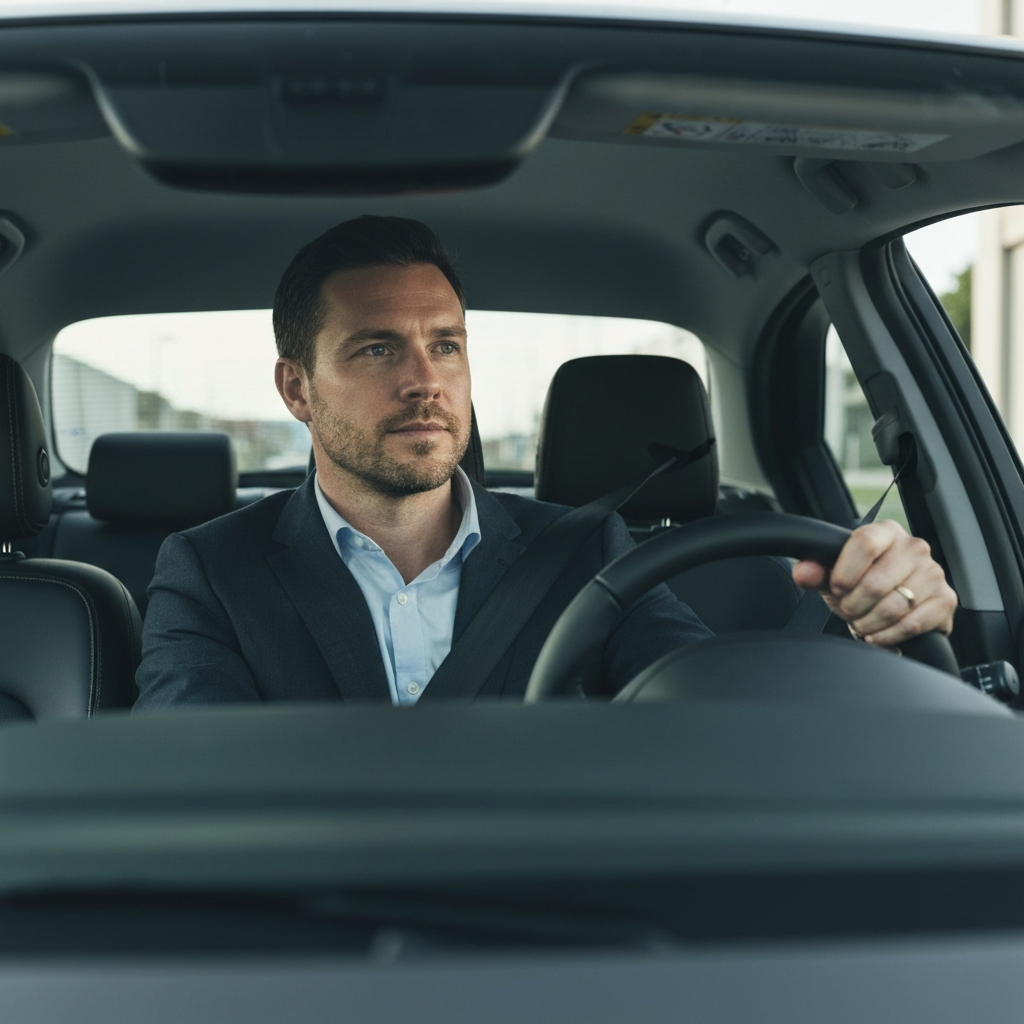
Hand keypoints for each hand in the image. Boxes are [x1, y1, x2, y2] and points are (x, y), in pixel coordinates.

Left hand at [791, 520, 956, 646]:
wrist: (888, 605)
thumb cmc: (860, 585)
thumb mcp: (834, 577)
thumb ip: (816, 572)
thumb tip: (803, 571)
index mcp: (885, 532)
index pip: (864, 543)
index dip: (845, 573)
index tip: (837, 589)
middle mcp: (914, 547)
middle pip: (876, 582)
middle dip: (854, 606)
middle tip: (849, 612)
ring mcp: (933, 572)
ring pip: (893, 606)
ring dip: (869, 623)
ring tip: (863, 623)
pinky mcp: (945, 600)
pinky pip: (912, 624)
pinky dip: (889, 636)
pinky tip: (879, 635)